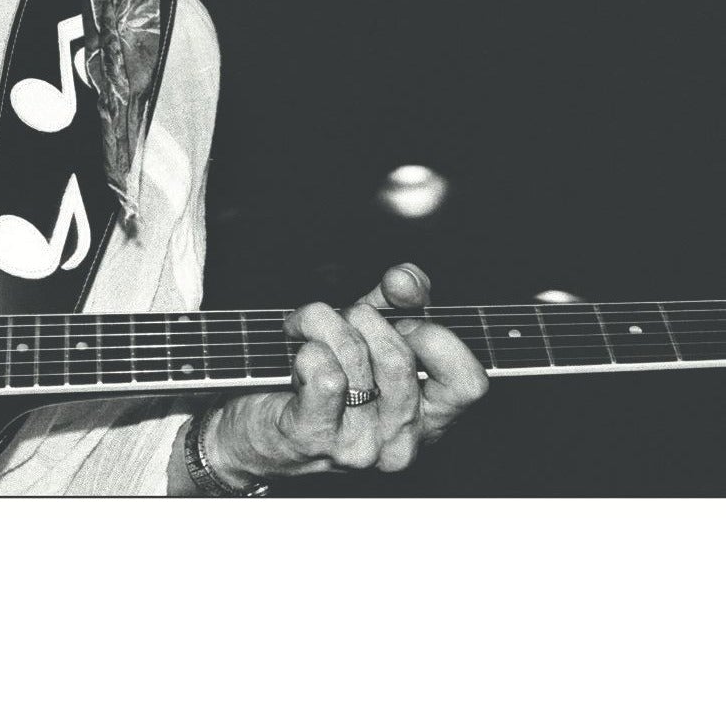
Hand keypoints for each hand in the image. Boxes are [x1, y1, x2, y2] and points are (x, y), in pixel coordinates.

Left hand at [203, 262, 489, 485]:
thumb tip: (405, 280)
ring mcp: (359, 446)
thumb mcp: (369, 334)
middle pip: (400, 356)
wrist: (257, 429)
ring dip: (321, 323)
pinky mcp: (314, 438)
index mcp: (428, 420)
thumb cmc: (320, 379)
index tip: (401, 323)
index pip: (470, 383)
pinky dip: (304, 347)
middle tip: (341, 319)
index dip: (436, 337)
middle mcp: (402, 441)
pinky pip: (322, 372)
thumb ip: (398, 301)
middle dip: (363, 317)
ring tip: (305, 331)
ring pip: (354, 355)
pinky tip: (295, 359)